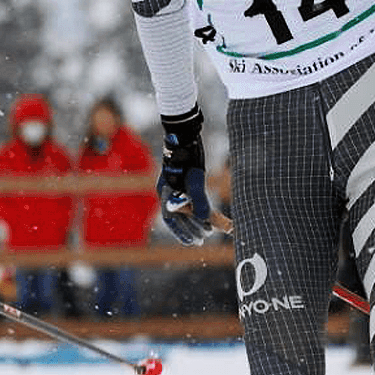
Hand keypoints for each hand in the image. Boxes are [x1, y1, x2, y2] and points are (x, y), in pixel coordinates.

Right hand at [156, 110, 211, 245]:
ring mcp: (173, 185)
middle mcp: (167, 191)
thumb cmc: (188, 156)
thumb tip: (206, 218)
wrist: (184, 134)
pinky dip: (196, 207)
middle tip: (205, 237)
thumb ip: (199, 200)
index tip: (196, 241)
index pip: (172, 219)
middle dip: (191, 227)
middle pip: (178, 216)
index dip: (183, 232)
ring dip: (195, 219)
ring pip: (183, 208)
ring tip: (208, 227)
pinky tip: (205, 211)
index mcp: (165, 193)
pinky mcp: (181, 179)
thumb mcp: (195, 179)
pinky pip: (187, 199)